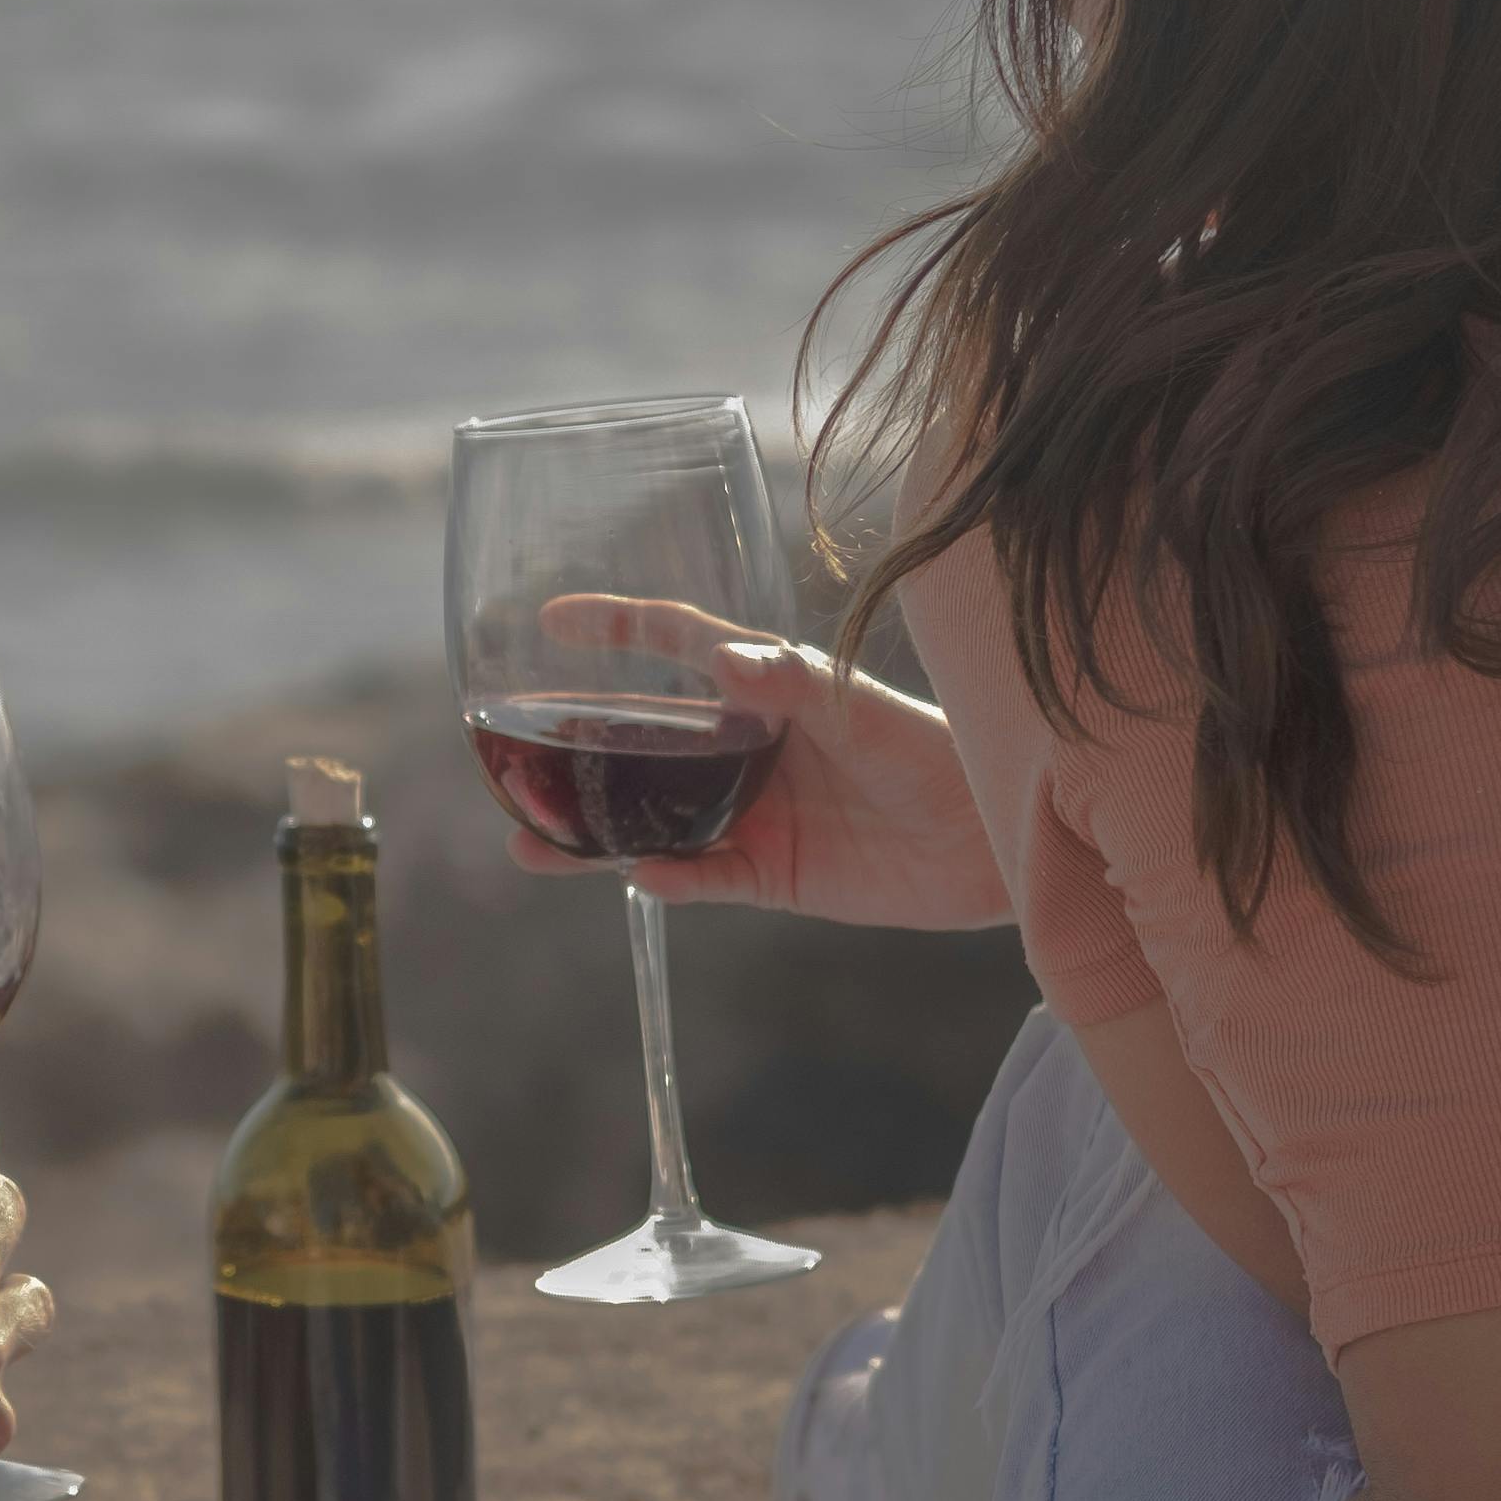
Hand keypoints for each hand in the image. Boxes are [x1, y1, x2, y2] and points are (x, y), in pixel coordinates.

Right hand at [506, 594, 1011, 935]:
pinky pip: (702, 879)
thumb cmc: (935, 750)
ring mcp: (751, 814)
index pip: (674, 648)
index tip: (554, 619)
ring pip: (650, 824)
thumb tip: (718, 658)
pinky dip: (669, 881)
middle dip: (573, 754)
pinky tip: (640, 877)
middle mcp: (744, 750)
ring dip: (593, 837)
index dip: (617, 628)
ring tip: (531, 847)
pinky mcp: (770, 875)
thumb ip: (787, 682)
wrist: (992, 840)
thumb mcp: (857, 706)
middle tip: (508, 759)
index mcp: (763, 690)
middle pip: (639, 748)